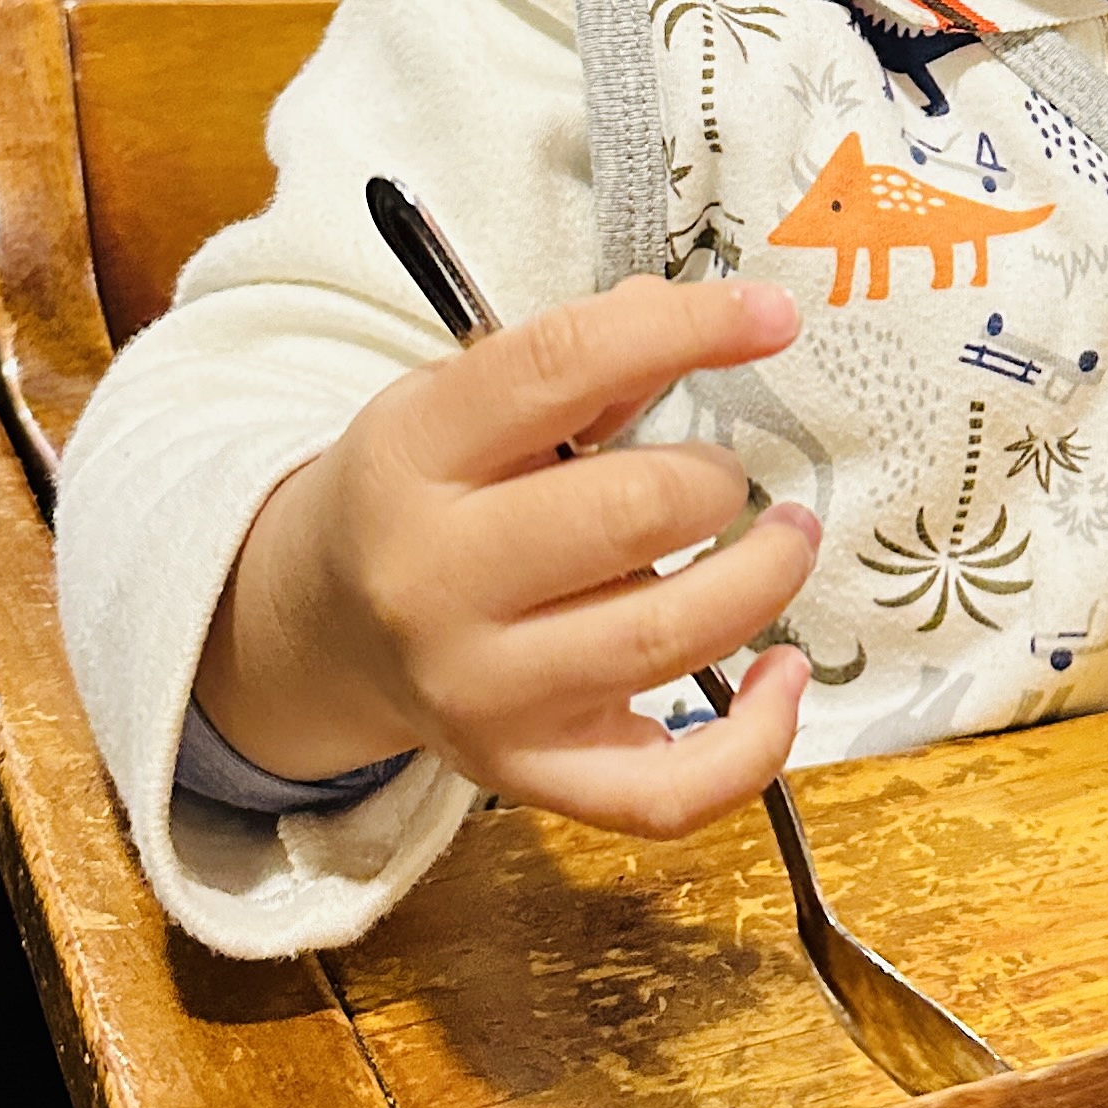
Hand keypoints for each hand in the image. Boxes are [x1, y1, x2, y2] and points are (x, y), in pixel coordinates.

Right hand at [198, 275, 817, 841]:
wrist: (321, 629)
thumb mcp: (458, 407)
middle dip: (714, 482)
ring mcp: (479, 693)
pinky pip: (665, 793)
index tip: (773, 315)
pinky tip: (781, 675)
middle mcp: (433, 580)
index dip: (685, 328)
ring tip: (786, 542)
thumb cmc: (423, 497)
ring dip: (762, 580)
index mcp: (411, 455)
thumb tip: (690, 317)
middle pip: (628, 514)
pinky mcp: (526, 773)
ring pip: (665, 640)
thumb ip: (574, 364)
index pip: (559, 367)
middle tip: (729, 479)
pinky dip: (755, 743)